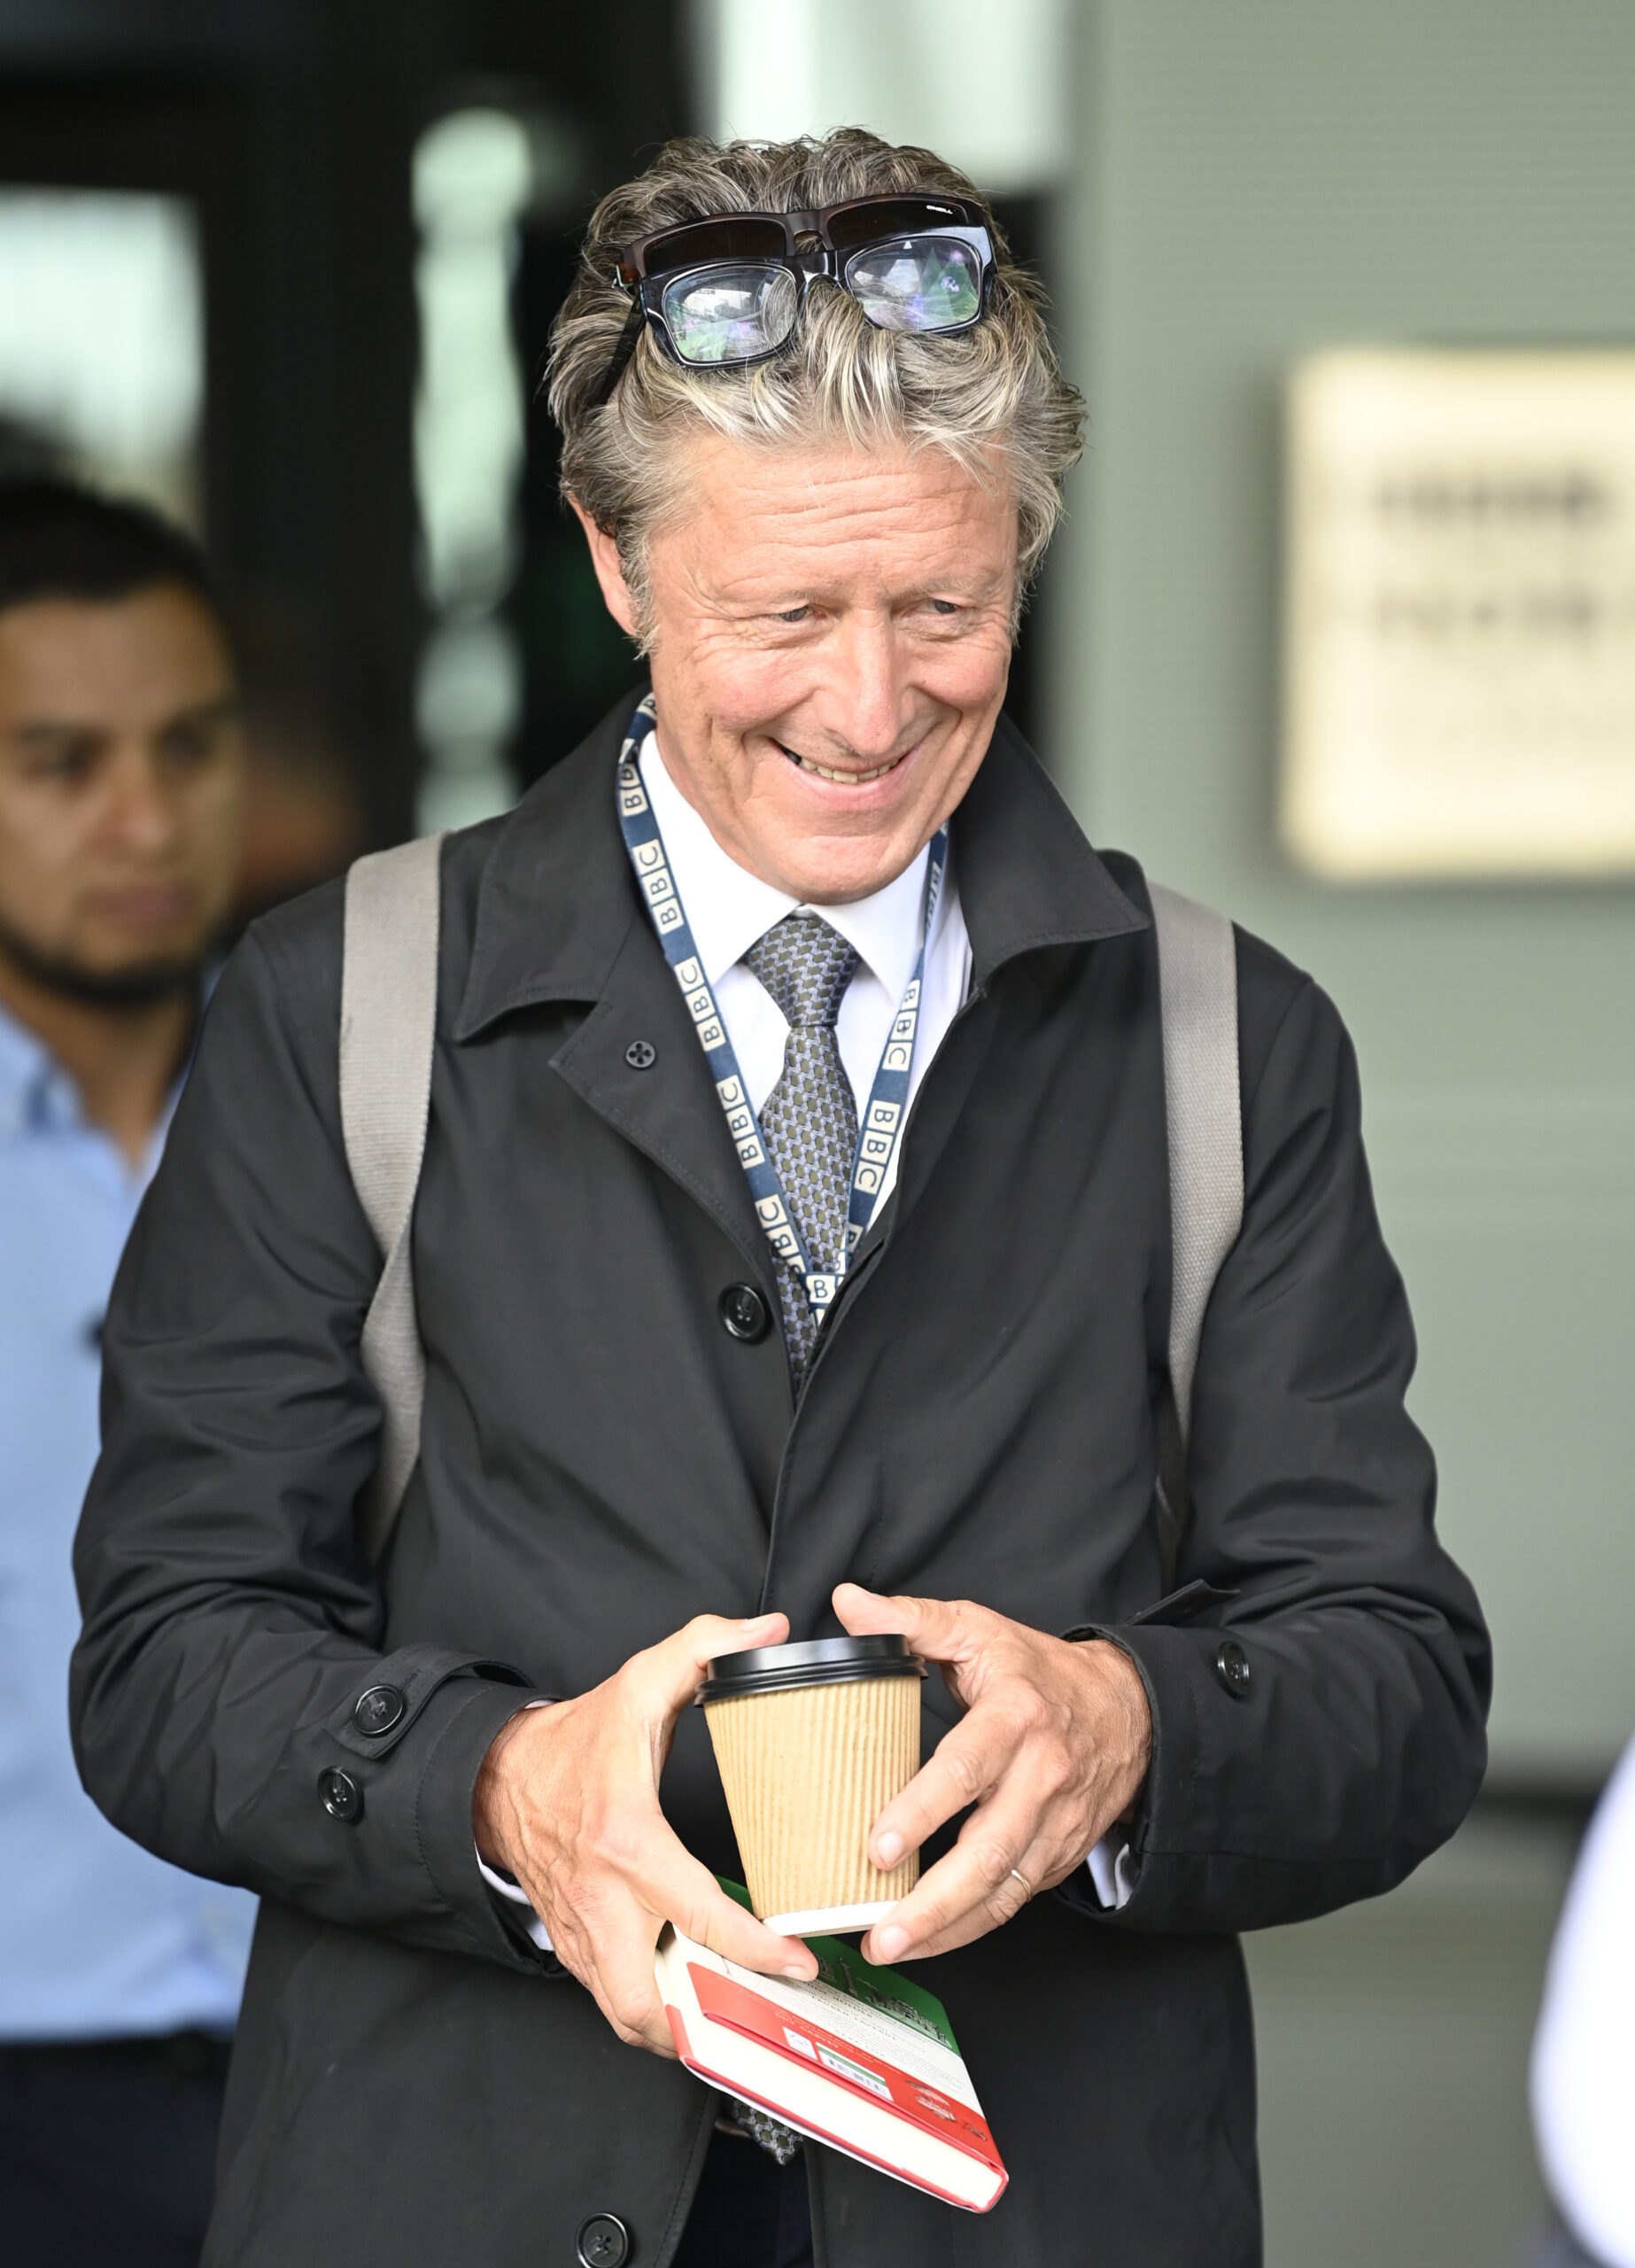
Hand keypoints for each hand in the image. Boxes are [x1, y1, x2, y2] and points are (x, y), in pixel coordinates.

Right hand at [473, 1612, 817, 2055]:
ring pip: (624, 2014)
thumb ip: (705, 1646)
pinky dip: (650, 2010)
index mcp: (628, 1842)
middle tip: (764, 2014)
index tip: (800, 1959)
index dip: (757, 1947)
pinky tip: (690, 1997)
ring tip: (733, 2017)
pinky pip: (610, 1999)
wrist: (499, 1776)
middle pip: (645, 2001)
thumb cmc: (577, 1738)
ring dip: (676, 2027)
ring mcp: (582, 1931)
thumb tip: (769, 1631)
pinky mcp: (572, 1945)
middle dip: (704, 2024)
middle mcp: (602, 1901)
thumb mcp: (640, 1681)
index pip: (701, 1913)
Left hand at [832, 1584, 1151, 1965]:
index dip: (921, 1811)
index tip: (878, 1846)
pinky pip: (1015, 1900)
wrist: (1126, 1709)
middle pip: (988, 1850)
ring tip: (892, 1945)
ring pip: (1004, 1888)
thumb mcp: (978, 1629)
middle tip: (881, 1928)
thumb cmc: (1038, 1671)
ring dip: (948, 1927)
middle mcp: (1041, 1774)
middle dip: (933, 1900)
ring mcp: (1055, 1821)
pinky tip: (931, 1940)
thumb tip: (848, 1605)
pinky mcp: (1061, 1853)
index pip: (965, 1768)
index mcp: (1014, 1715)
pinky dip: (972, 1927)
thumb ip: (910, 1620)